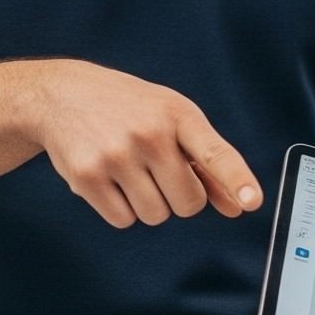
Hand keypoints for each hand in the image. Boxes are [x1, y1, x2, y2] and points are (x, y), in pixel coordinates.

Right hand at [19, 60, 261, 227]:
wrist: (63, 95)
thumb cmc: (130, 109)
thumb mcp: (171, 119)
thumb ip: (206, 162)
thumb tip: (239, 206)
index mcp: (178, 114)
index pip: (215, 152)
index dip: (235, 180)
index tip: (251, 202)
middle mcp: (149, 133)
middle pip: (188, 203)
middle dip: (180, 198)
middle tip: (159, 172)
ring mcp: (116, 155)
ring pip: (156, 216)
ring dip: (148, 204)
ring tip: (130, 171)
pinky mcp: (87, 176)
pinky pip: (123, 220)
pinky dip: (120, 209)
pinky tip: (109, 179)